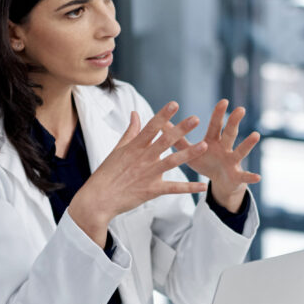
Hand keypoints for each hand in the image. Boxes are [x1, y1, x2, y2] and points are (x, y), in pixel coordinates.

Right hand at [69, 102, 208, 245]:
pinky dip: (189, 188)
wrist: (98, 199)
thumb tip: (135, 113)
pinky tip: (203, 186)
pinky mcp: (152, 190)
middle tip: (196, 119)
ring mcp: (148, 174)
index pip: (151, 127)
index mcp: (135, 147)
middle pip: (164, 141)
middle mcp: (143, 158)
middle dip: (180, 129)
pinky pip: (173, 188)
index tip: (174, 104)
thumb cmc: (107, 173)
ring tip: (204, 145)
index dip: (163, 115)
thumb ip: (130, 131)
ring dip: (189, 154)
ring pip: (172, 161)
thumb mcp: (117, 149)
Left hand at [174, 99, 259, 211]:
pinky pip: (244, 176)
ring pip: (241, 151)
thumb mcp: (190, 152)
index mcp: (213, 141)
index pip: (216, 125)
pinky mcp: (237, 176)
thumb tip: (161, 124)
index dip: (219, 114)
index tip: (224, 101)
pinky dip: (251, 177)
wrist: (221, 182)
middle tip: (240, 109)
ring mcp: (233, 161)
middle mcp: (225, 148)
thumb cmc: (206, 162)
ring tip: (255, 135)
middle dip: (234, 122)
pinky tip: (258, 177)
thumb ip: (177, 140)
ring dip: (247, 144)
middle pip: (230, 133)